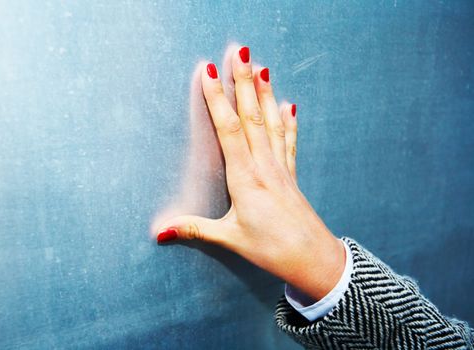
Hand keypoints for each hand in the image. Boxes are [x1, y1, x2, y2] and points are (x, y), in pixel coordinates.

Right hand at [156, 46, 344, 302]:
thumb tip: (160, 232)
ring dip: (264, 93)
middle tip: (238, 52)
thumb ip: (195, 230)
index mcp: (245, 178)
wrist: (313, 258)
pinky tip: (288, 104)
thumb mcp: (230, 239)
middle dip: (242, 82)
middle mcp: (264, 166)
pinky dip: (287, 121)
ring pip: (270, 123)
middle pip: (251, 116)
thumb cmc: (272, 249)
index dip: (217, 99)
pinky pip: (288, 141)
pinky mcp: (290, 174)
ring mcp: (280, 168)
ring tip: (261, 67)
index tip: (209, 72)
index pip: (229, 130)